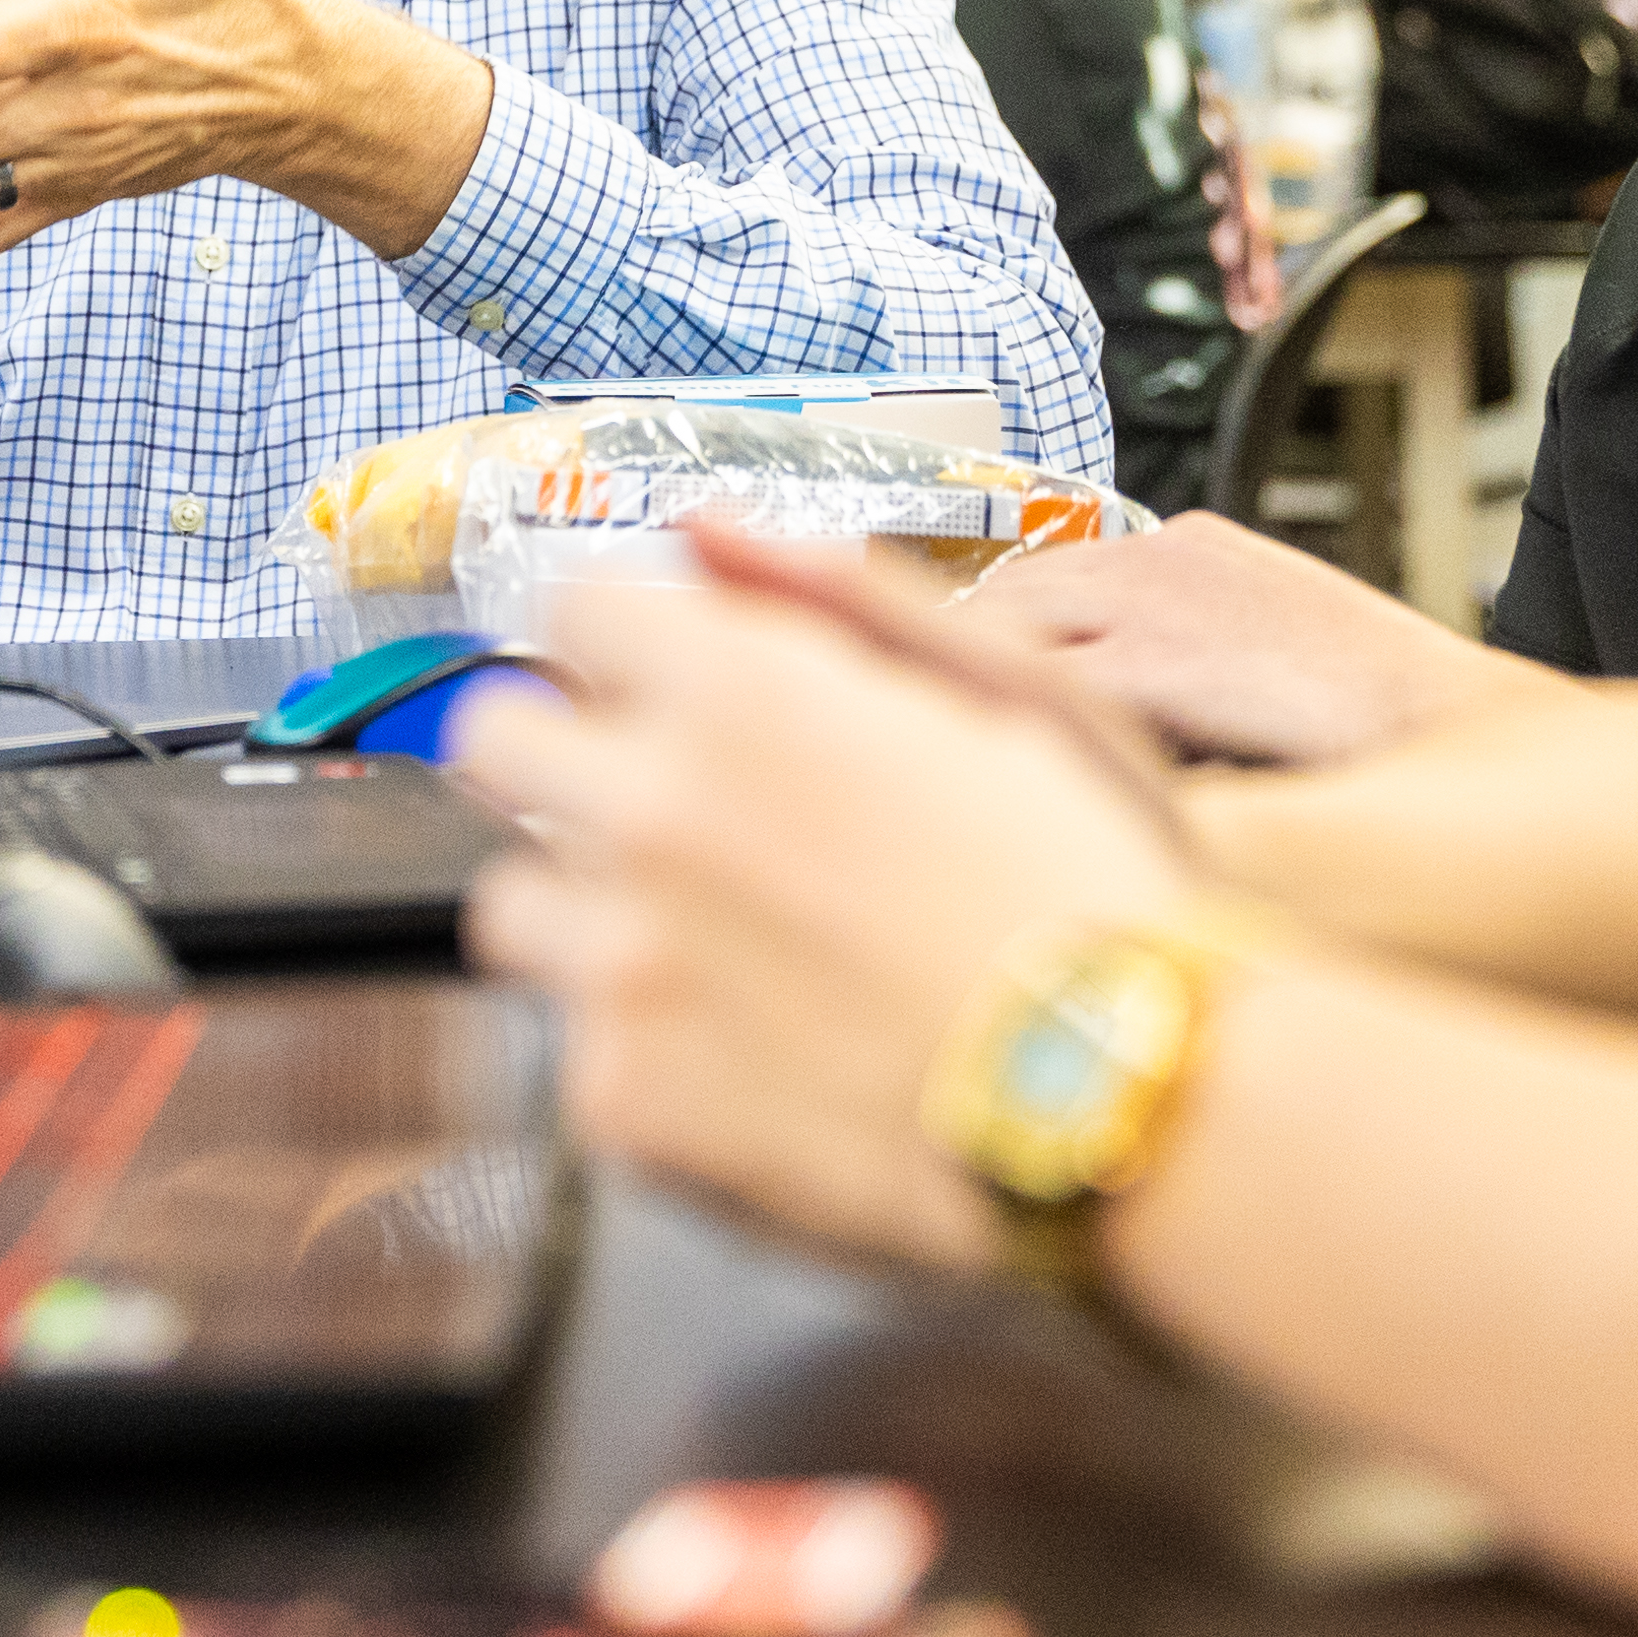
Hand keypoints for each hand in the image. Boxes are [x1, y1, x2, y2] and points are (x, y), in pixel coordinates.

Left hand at [459, 528, 1202, 1279]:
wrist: (1141, 1106)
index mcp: (742, 692)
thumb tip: (703, 530)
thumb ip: (839, 594)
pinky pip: (578, 1052)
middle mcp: (654, 811)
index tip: (669, 692)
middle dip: (566, 761)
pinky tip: (760, 1058)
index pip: (574, 614)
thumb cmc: (1103, 894)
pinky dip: (650, 1054)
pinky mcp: (622, 1100)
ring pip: (513, 906)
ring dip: (589, 916)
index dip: (630, 652)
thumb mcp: (1017, 687)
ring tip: (722, 956)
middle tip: (667, 817)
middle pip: (496, 743)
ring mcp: (623, 962)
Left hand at [978, 513, 1534, 767]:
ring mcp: (1152, 599)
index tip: (954, 675)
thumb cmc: (1381, 730)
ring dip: (971, 698)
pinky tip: (989, 782)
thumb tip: (1094, 738)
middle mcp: (1158, 556)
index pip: (1048, 576)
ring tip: (940, 764)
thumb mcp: (1265, 670)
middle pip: (1004, 595)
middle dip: (959, 663)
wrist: (1453, 733)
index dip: (994, 635)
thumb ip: (1180, 678)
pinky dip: (1003, 728)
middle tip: (918, 730)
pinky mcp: (1154, 655)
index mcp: (1191, 549)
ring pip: (998, 635)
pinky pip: (1032, 687)